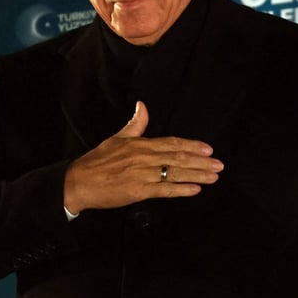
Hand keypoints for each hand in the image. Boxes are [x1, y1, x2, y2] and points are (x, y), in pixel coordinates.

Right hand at [62, 101, 223, 214]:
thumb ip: (136, 124)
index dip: (192, 146)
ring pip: (174, 173)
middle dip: (201, 162)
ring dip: (196, 175)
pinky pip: (163, 190)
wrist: (78, 182)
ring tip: (213, 177)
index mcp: (140, 145)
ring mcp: (141, 175)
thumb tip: (142, 106)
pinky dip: (180, 190)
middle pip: (178, 158)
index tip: (208, 149)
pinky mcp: (138, 191)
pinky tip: (194, 189)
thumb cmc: (98, 161)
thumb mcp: (117, 137)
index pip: (172, 143)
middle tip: (219, 165)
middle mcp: (144, 158)